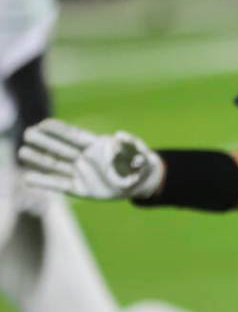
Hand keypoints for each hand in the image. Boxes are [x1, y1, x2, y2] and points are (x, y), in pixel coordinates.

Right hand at [17, 119, 163, 199]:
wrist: (141, 182)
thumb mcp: (140, 154)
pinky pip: (59, 184)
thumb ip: (130, 145)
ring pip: (56, 164)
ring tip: (21, 152)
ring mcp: (81, 172)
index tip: (42, 124)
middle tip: (26, 134)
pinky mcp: (80, 188)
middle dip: (44, 141)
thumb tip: (120, 135)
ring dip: (39, 159)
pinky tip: (27, 177)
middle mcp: (85, 157)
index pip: (74, 136)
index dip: (59, 130)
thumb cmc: (141, 164)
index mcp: (97, 146)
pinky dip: (44, 181)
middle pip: (61, 147)